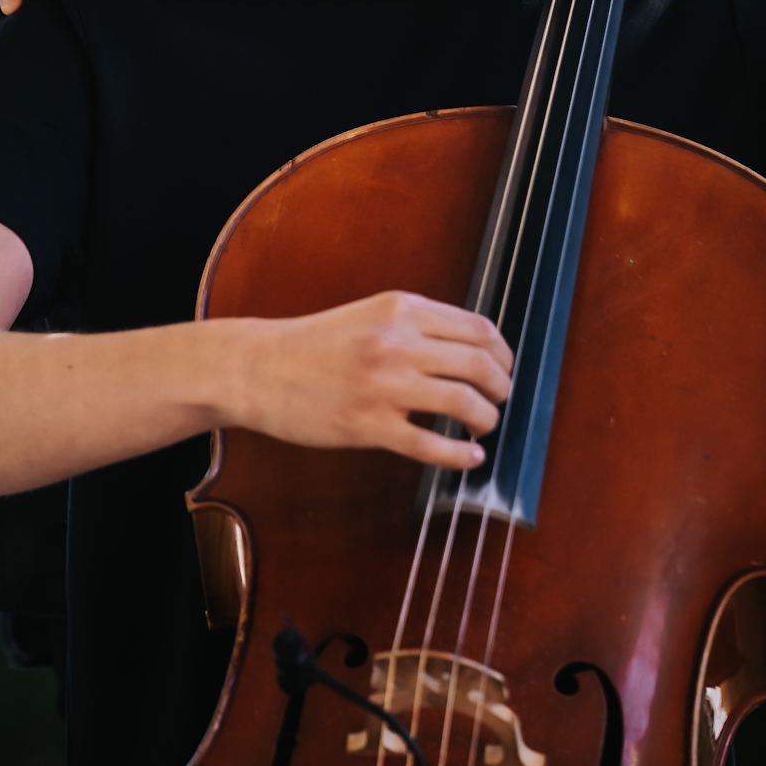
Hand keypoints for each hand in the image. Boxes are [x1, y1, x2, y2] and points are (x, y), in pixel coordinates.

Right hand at [232, 292, 512, 470]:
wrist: (261, 368)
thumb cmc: (315, 344)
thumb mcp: (370, 315)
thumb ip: (417, 326)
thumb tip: (473, 351)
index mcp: (401, 308)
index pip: (478, 328)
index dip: (504, 354)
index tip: (504, 369)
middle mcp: (396, 341)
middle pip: (479, 364)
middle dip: (502, 388)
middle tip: (499, 401)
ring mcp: (384, 384)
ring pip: (464, 403)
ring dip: (486, 419)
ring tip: (482, 427)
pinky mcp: (369, 424)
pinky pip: (432, 446)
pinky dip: (461, 456)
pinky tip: (469, 458)